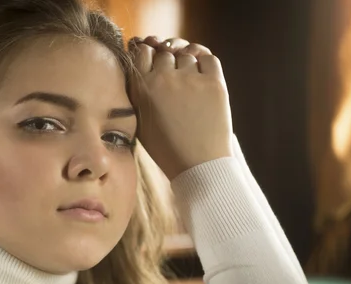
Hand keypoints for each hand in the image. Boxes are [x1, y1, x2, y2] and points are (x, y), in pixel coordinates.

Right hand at [128, 36, 232, 179]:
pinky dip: (204, 61)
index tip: (154, 64)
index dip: (149, 54)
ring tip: (189, 86)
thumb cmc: (166, 147)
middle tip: (173, 81)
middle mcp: (163, 79)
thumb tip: (141, 59)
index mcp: (142, 88)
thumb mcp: (139, 120)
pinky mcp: (214, 83)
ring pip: (186, 55)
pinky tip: (202, 76)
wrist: (197, 166)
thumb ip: (137, 91)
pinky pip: (208, 58)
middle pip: (165, 53)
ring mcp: (190, 79)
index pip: (142, 51)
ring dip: (186, 64)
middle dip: (168, 62)